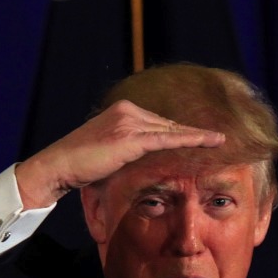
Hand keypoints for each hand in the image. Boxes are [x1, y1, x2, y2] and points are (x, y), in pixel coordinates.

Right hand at [14, 100, 224, 208]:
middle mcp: (127, 111)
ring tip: (219, 140)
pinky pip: (167, 139)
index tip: (198, 137)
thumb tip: (141, 163)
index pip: (157, 122)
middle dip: (191, 132)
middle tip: (216, 138)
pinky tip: (209, 142)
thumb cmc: (77, 166)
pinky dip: (190, 140)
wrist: (57, 166)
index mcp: (121, 111)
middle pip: (167, 123)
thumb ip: (125, 151)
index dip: (178, 131)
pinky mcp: (130, 138)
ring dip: (197, 136)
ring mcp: (129, 122)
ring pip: (171, 129)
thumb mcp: (106, 154)